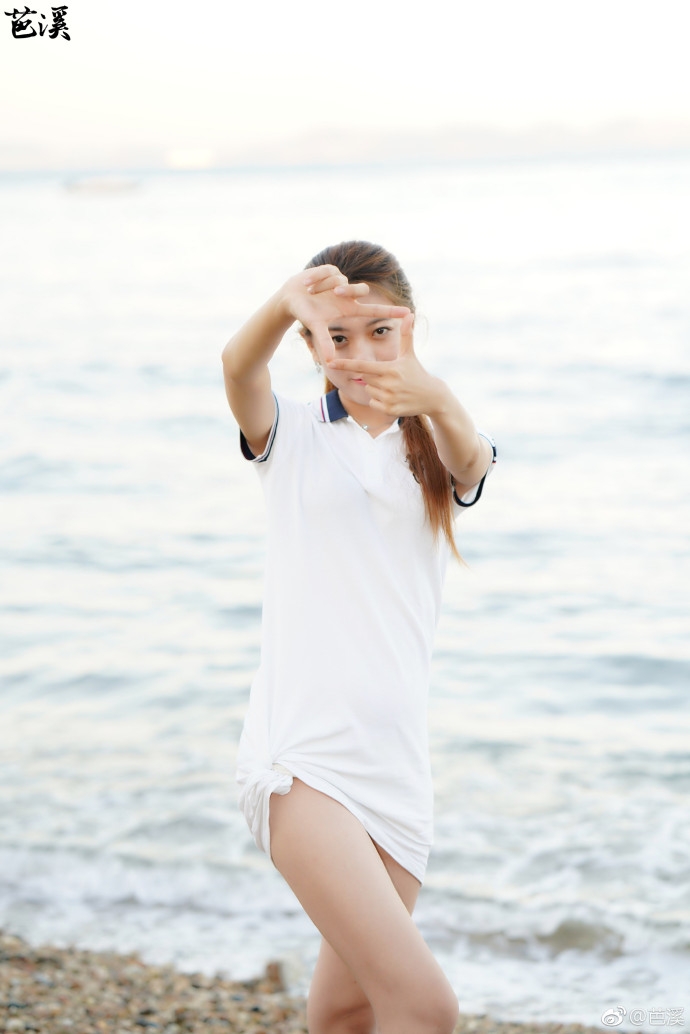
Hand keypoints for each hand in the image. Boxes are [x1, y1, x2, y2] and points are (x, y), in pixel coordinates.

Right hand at [278, 265, 409, 362]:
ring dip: (324, 286)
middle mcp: (348, 295)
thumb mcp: (315, 327)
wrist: (290, 298)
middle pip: (361, 289)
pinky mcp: (331, 269)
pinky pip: (328, 272)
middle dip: (349, 289)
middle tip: (335, 292)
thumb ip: (324, 342)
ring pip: (341, 280)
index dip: (391, 312)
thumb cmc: (305, 314)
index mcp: (349, 309)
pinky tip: (308, 283)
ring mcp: (341, 281)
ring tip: (311, 291)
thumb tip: (330, 361)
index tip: (408, 313)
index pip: (375, 311)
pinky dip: (316, 279)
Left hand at [326, 313, 446, 417]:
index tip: (330, 363)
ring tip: (393, 388)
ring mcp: (389, 398)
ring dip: (376, 389)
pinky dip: (379, 401)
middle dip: (373, 377)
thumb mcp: (410, 354)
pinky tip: (393, 398)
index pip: (363, 366)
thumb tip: (410, 314)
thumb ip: (406, 334)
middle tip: (388, 377)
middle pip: (365, 378)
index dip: (346, 364)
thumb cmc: (417, 372)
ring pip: (369, 391)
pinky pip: (373, 403)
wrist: (432, 397)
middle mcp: (388, 384)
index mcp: (390, 369)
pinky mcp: (390, 410)